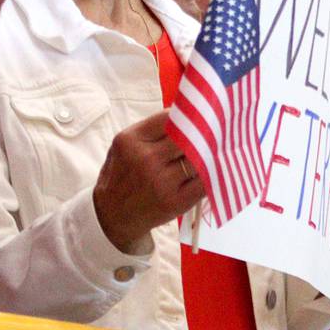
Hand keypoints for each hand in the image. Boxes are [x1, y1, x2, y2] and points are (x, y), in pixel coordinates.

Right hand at [93, 112, 205, 253]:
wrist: (112, 215)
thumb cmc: (122, 176)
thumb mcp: (125, 146)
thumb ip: (151, 130)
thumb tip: (188, 114)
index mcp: (131, 141)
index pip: (170, 118)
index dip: (189, 116)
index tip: (200, 115)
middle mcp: (146, 159)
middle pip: (188, 137)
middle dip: (203, 133)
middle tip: (216, 131)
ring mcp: (162, 182)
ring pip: (199, 158)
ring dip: (211, 153)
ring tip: (217, 148)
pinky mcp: (176, 201)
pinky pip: (205, 182)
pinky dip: (213, 174)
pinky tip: (214, 168)